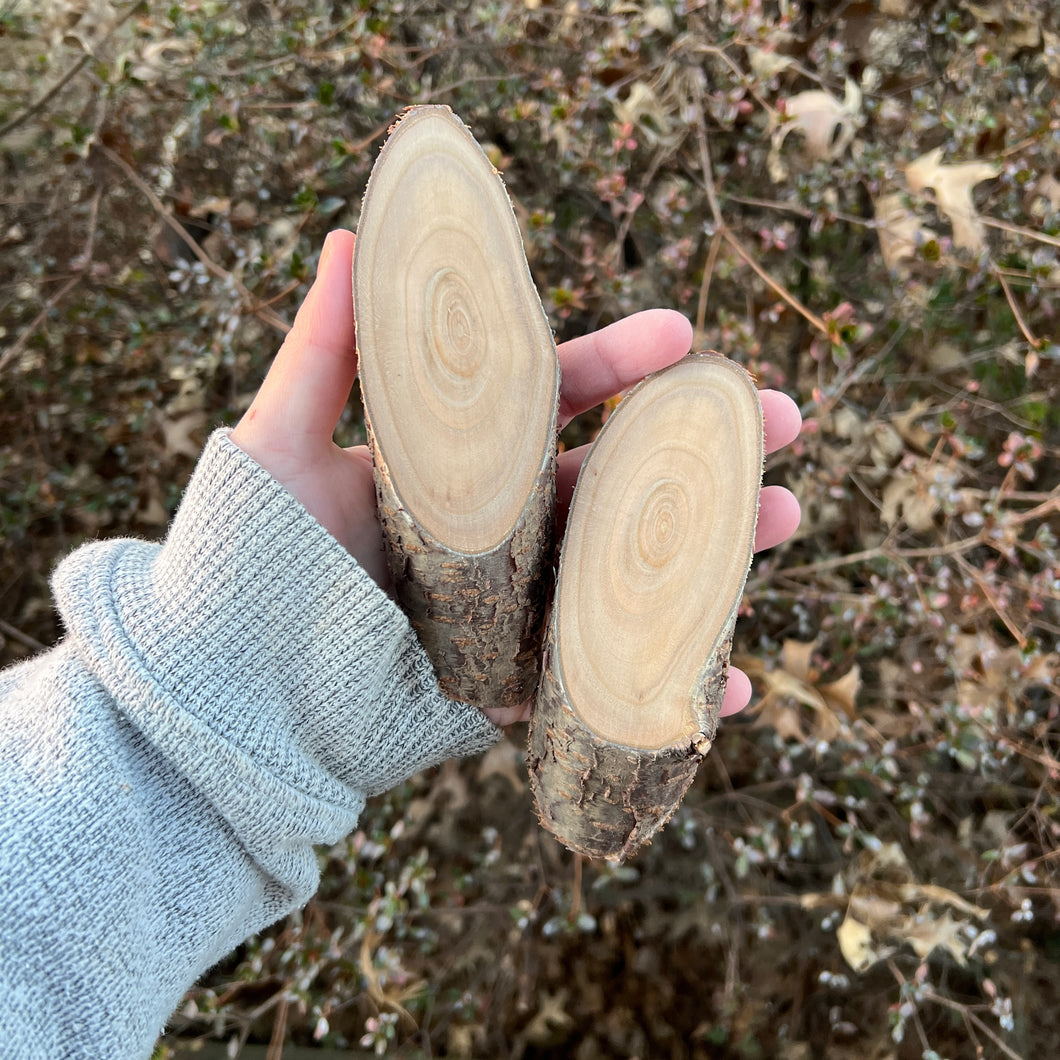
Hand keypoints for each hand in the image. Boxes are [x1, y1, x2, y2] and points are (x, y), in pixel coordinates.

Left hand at [231, 229, 801, 726]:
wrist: (232, 690)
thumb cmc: (247, 560)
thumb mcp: (281, 443)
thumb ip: (324, 348)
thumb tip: (346, 233)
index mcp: (458, 470)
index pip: (552, 407)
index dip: (619, 366)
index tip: (683, 336)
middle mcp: (500, 537)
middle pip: (617, 486)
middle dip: (701, 452)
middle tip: (783, 424)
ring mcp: (517, 613)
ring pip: (630, 575)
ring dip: (715, 552)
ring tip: (790, 519)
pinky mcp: (518, 690)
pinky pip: (604, 687)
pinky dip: (670, 691)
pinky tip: (736, 685)